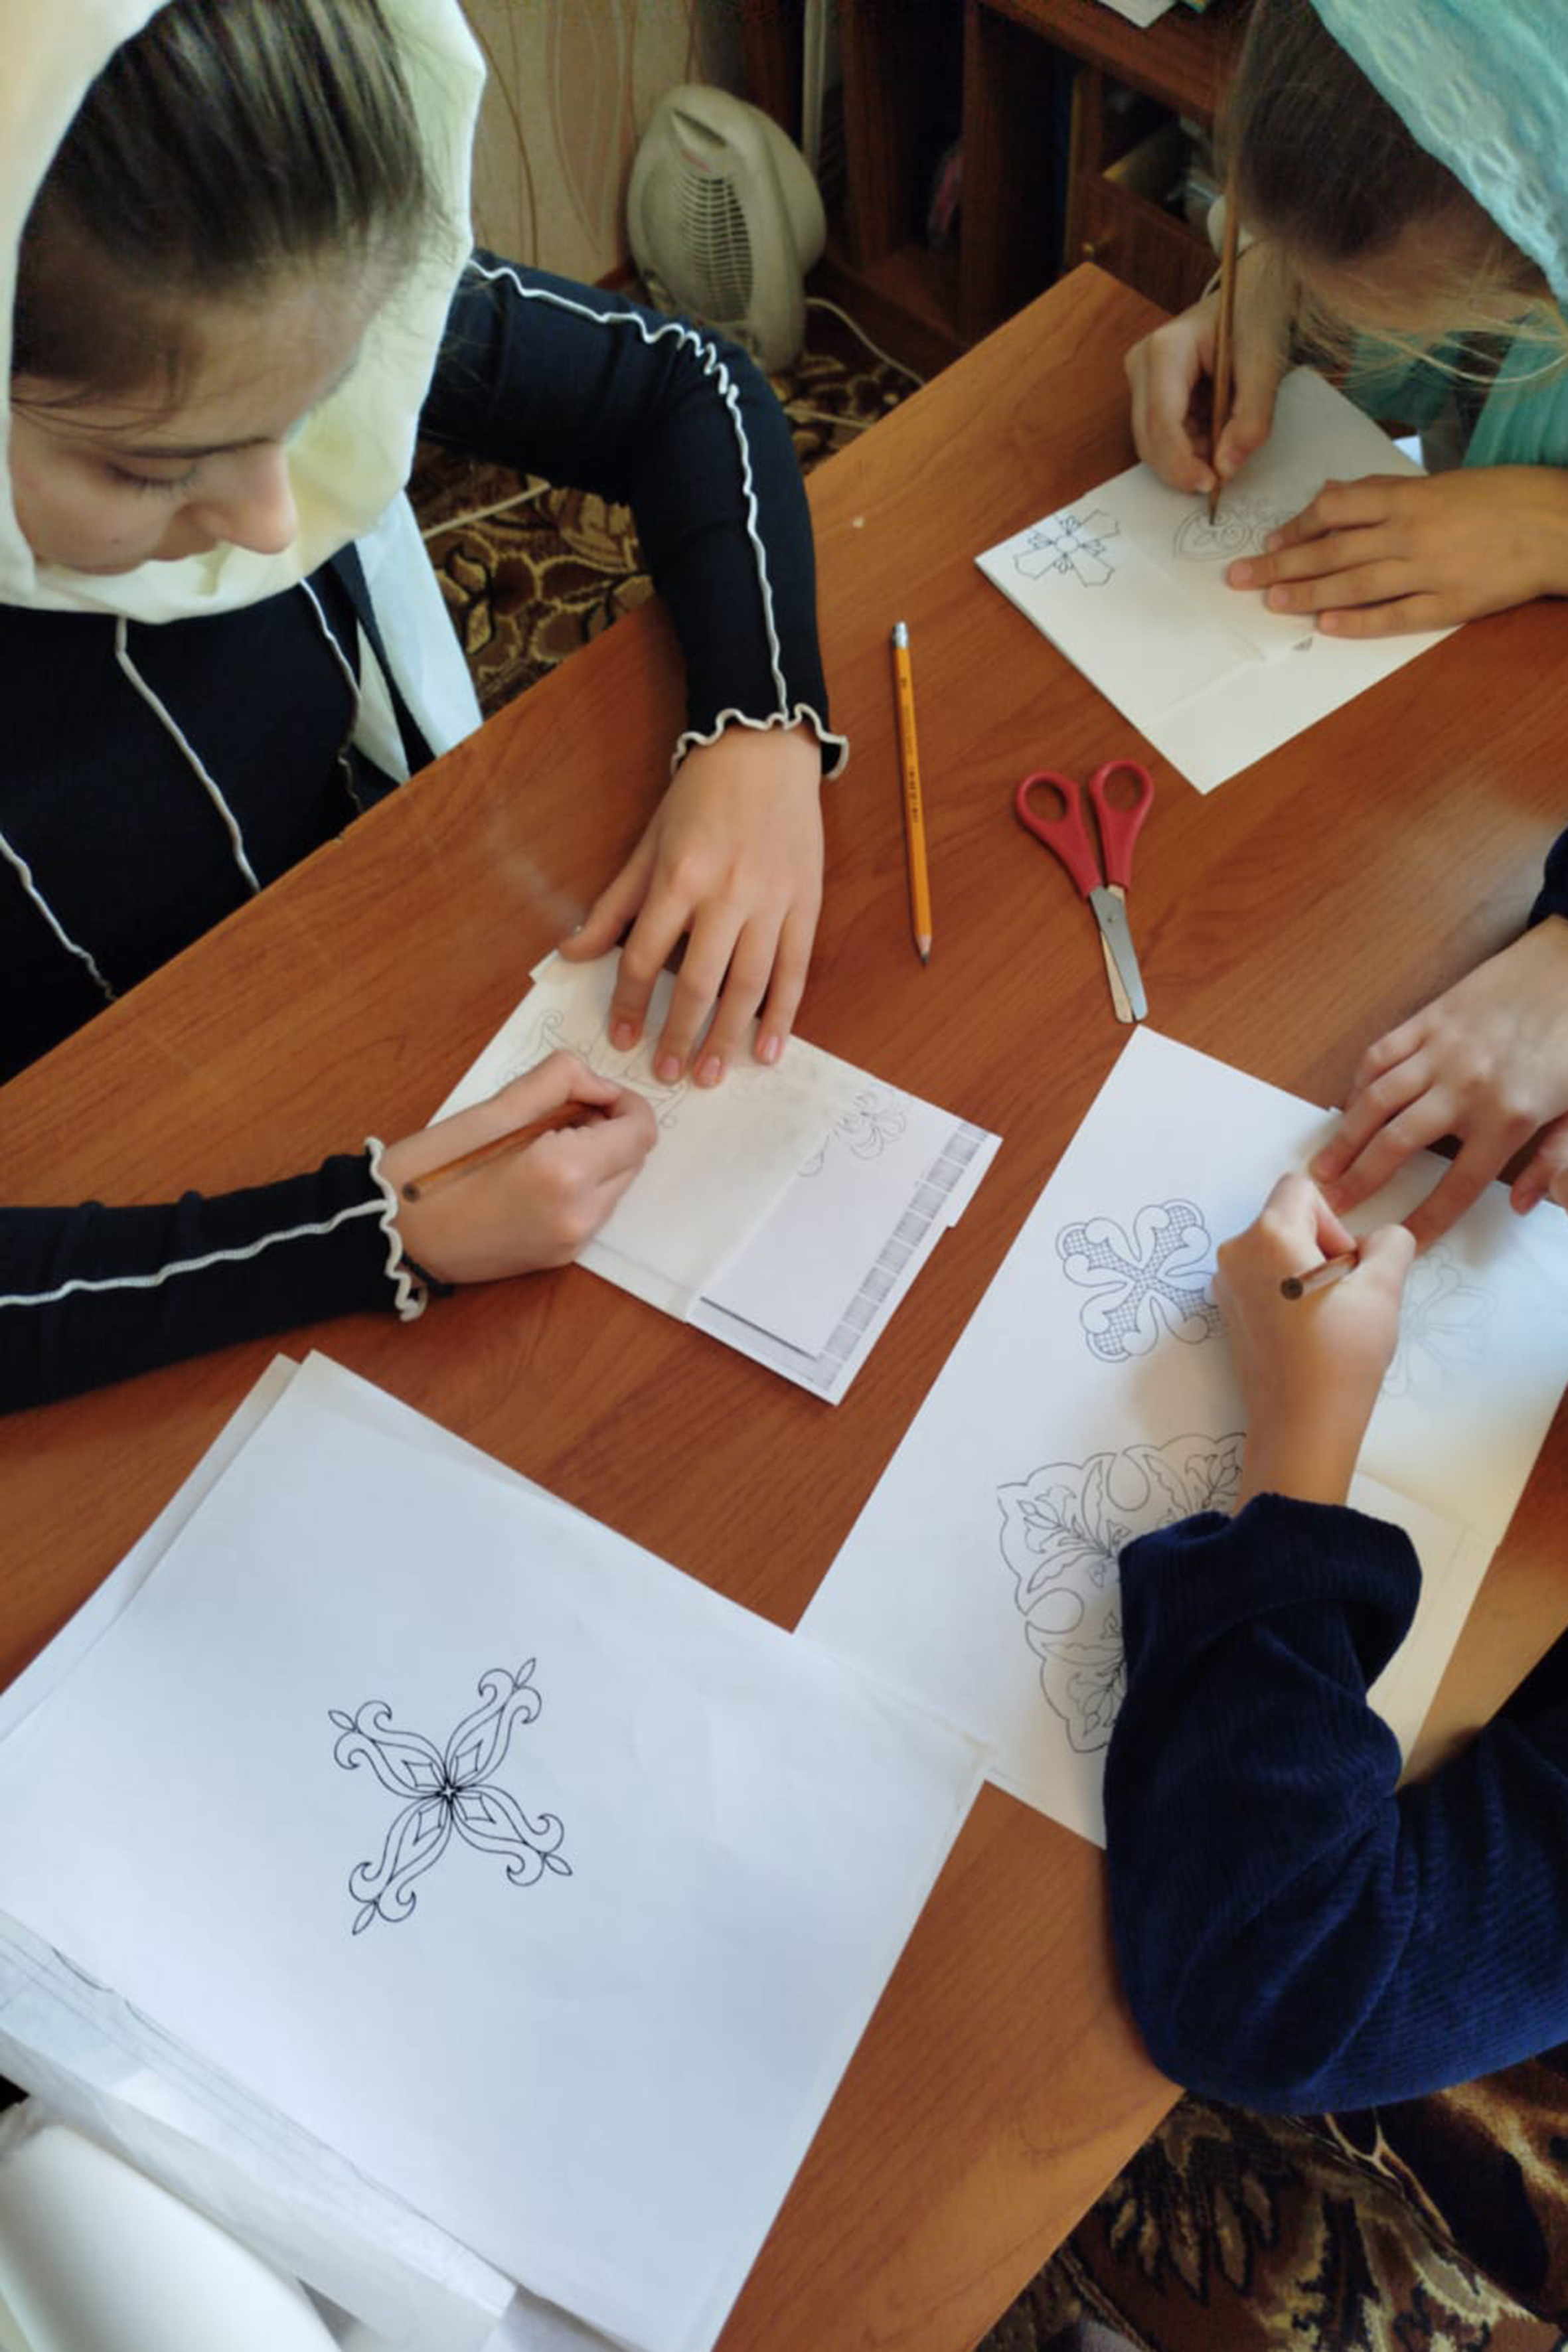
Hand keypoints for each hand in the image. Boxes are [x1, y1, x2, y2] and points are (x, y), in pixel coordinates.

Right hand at [381, 1052, 656, 1283]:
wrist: (391, 1239)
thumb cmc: (429, 1168)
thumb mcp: (491, 1109)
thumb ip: (558, 1082)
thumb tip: (601, 1086)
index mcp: (565, 1172)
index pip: (639, 1132)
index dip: (626, 1103)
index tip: (592, 1092)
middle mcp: (581, 1215)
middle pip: (633, 1159)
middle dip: (610, 1129)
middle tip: (558, 1114)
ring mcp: (572, 1242)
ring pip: (617, 1186)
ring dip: (597, 1158)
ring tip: (540, 1145)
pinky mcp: (560, 1258)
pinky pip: (594, 1211)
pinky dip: (582, 1185)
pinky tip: (535, 1176)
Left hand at [557, 721, 823, 1086]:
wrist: (764, 749)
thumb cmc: (699, 796)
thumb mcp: (647, 844)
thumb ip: (613, 905)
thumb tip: (573, 952)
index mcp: (679, 877)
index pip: (648, 956)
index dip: (633, 1003)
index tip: (624, 1040)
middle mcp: (726, 894)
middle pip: (701, 982)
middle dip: (681, 1034)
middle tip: (668, 1075)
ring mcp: (772, 901)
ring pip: (749, 984)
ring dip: (729, 1036)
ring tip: (712, 1074)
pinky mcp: (807, 903)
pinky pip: (794, 970)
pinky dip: (783, 1014)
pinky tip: (769, 1049)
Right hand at [1125, 242, 1294, 495]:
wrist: (1254, 293)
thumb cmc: (1258, 319)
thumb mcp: (1265, 368)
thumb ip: (1251, 421)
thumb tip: (1227, 469)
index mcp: (1165, 350)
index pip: (1162, 423)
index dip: (1182, 463)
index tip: (1212, 486)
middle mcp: (1142, 363)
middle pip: (1149, 438)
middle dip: (1183, 466)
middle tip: (1222, 477)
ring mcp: (1140, 376)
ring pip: (1151, 442)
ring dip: (1186, 458)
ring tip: (1224, 444)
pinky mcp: (1148, 389)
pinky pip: (1160, 434)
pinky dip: (1187, 447)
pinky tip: (1214, 434)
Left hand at [1219, 1175, 1414, 1507]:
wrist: (1301, 1426)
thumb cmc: (1342, 1354)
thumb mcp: (1383, 1289)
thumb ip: (1391, 1243)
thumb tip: (1379, 1239)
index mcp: (1265, 1235)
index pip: (1302, 1187)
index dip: (1335, 1219)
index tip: (1348, 1266)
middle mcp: (1233, 1253)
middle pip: (1288, 1219)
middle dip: (1324, 1247)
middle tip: (1345, 1296)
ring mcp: (1225, 1286)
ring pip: (1278, 1252)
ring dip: (1309, 1272)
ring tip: (1329, 1319)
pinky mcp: (1228, 1314)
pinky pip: (1264, 1280)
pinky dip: (1290, 1293)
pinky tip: (1309, 1333)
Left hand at [1226, 465, 1567, 636]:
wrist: (1557, 524)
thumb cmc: (1499, 499)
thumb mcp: (1440, 483)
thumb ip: (1384, 493)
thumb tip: (1331, 496)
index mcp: (1409, 497)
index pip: (1336, 509)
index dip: (1296, 526)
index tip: (1268, 542)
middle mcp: (1411, 533)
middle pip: (1332, 549)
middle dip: (1280, 565)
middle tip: (1238, 579)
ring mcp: (1429, 571)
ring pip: (1354, 583)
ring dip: (1307, 592)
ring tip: (1271, 602)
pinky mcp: (1449, 604)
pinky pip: (1394, 615)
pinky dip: (1358, 621)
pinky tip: (1325, 625)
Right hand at [1310, 920, 1567, 1245]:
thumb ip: (1557, 1159)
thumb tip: (1528, 1205)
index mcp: (1510, 1117)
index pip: (1458, 1185)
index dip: (1426, 1219)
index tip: (1401, 1243)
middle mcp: (1466, 1087)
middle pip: (1396, 1143)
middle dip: (1359, 1180)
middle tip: (1332, 1206)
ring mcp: (1441, 1050)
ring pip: (1376, 1100)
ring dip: (1344, 1138)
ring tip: (1321, 1167)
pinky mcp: (1428, 1019)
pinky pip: (1380, 1056)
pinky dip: (1358, 1084)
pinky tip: (1349, 1107)